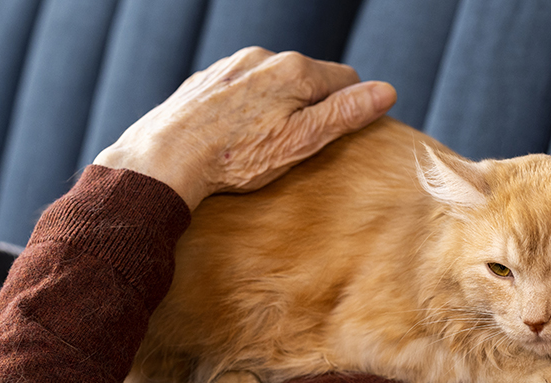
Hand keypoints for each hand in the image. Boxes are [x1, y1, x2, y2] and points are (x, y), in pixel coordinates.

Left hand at [93, 47, 395, 208]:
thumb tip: (386, 92)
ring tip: (262, 145)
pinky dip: (247, 108)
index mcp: (294, 70)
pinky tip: (234, 137)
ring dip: (278, 106)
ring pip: (273, 82)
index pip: (346, 78)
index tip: (336, 136)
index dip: (349, 107)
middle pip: (309, 78)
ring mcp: (231, 65)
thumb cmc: (236, 158)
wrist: (164, 159)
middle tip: (297, 147)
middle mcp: (263, 57)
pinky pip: (242, 89)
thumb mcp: (302, 141)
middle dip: (311, 107)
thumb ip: (345, 114)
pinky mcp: (206, 80)